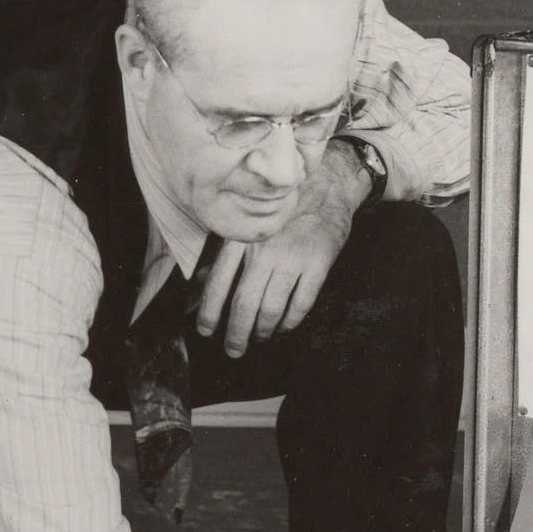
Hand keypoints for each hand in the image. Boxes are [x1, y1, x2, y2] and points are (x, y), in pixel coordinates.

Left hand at [196, 142, 367, 357]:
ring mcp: (293, 257)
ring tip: (259, 337)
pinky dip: (290, 321)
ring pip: (271, 308)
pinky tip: (284, 326)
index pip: (218, 283)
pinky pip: (301, 303)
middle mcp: (264, 250)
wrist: (330, 181)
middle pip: (244, 303)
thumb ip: (229, 251)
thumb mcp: (250, 221)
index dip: (209, 312)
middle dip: (236, 333)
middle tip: (234, 350)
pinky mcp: (319, 262)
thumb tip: (202, 284)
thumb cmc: (284, 205)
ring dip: (263, 330)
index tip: (205, 332)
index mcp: (242, 238)